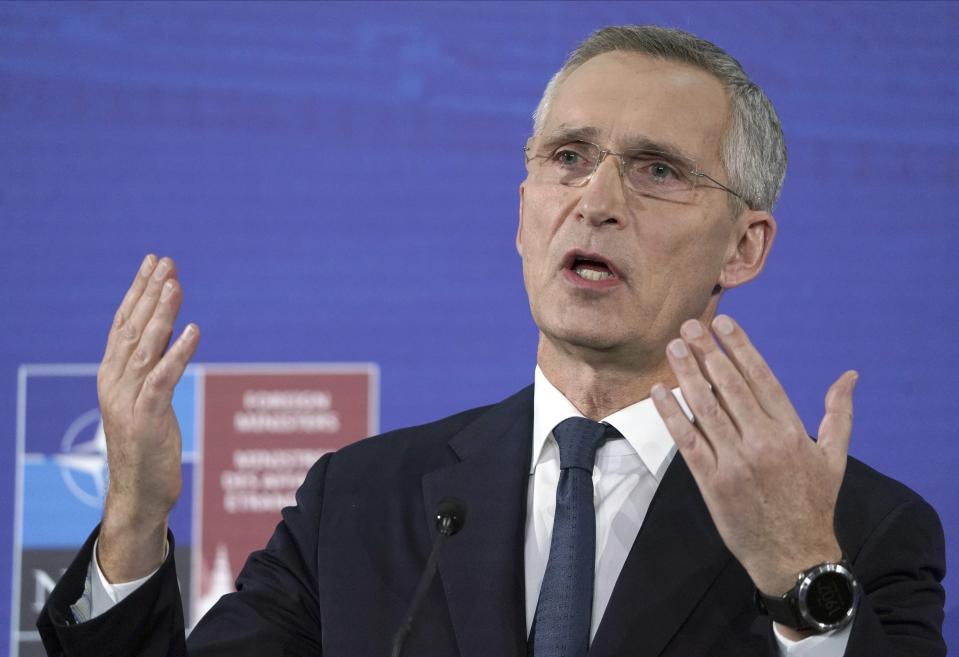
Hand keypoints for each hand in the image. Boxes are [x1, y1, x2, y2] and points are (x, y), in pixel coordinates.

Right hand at [96, 255, 199, 581]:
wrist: (139, 494)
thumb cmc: (147, 446)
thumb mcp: (148, 398)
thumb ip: (153, 366)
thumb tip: (170, 331)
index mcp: (113, 376)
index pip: (124, 324)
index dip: (138, 292)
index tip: (154, 263)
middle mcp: (115, 383)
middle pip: (132, 329)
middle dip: (150, 293)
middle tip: (166, 262)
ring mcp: (128, 401)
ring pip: (145, 349)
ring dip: (162, 315)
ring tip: (176, 285)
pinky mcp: (146, 419)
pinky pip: (163, 380)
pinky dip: (177, 354)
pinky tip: (193, 331)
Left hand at [650, 314, 856, 598]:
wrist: (794, 556)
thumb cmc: (813, 504)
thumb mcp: (834, 457)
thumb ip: (839, 413)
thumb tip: (849, 375)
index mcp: (792, 431)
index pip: (762, 378)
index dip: (740, 348)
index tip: (723, 324)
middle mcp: (764, 441)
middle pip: (730, 386)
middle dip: (708, 352)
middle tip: (690, 326)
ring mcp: (736, 461)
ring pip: (706, 408)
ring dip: (688, 374)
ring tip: (674, 347)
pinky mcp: (713, 482)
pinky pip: (688, 441)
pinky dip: (672, 414)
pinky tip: (660, 391)